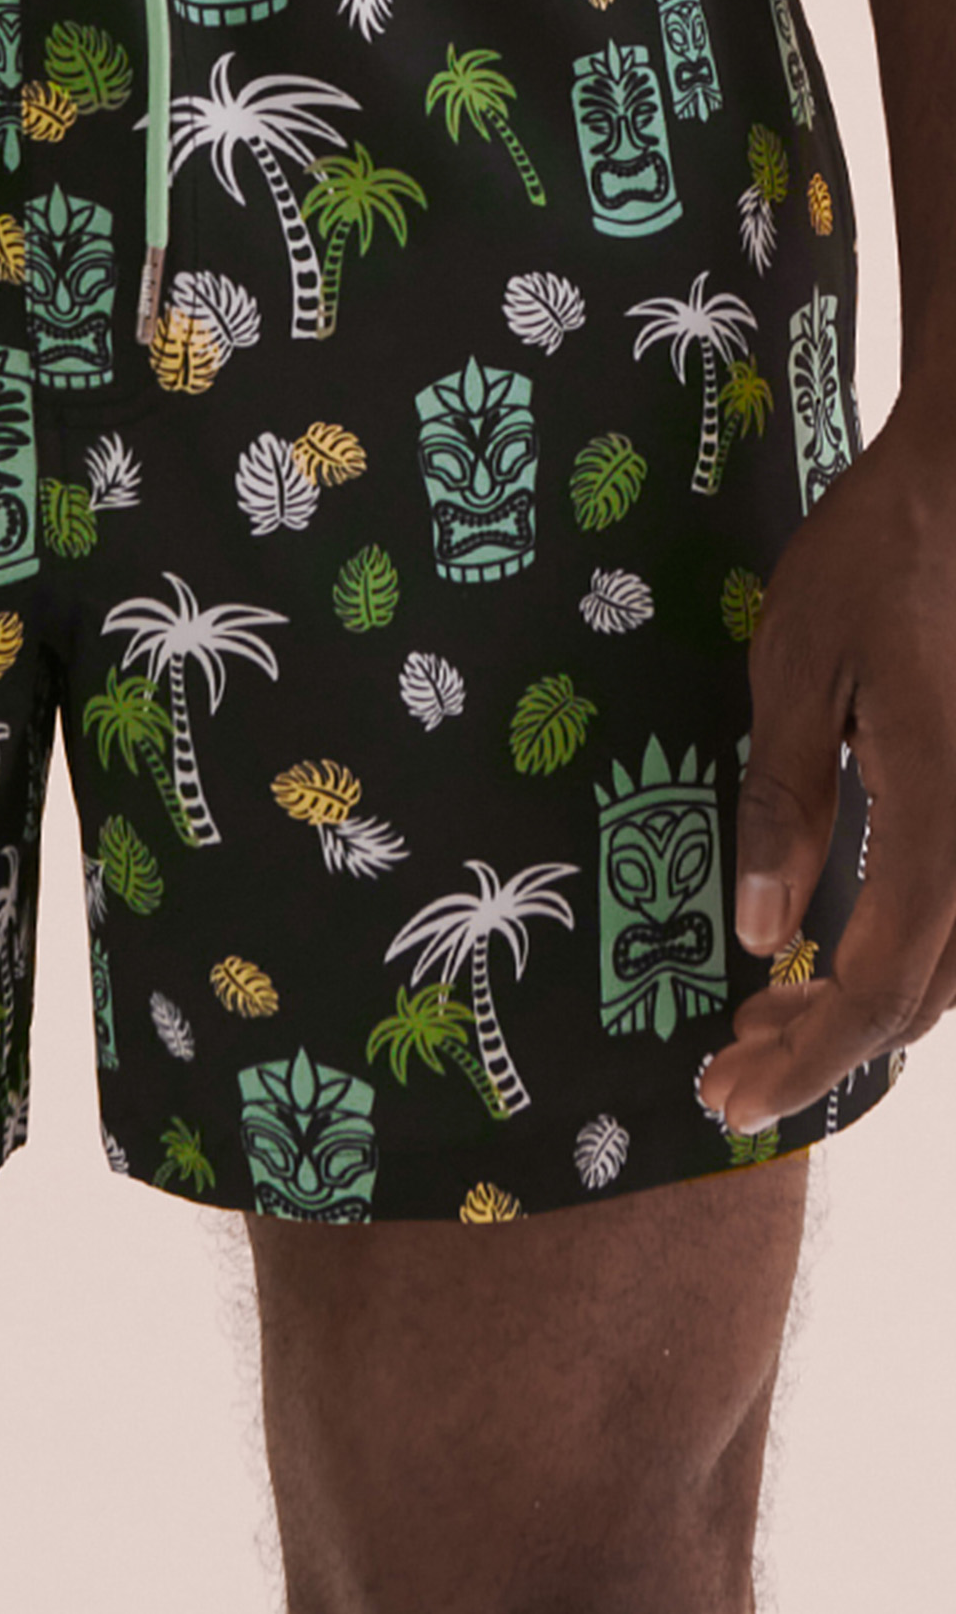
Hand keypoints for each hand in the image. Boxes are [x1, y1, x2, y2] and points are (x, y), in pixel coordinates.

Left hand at [699, 383, 955, 1135]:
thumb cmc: (879, 561)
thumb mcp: (797, 671)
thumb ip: (785, 806)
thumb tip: (765, 936)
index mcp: (943, 818)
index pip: (881, 986)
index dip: (806, 1058)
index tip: (728, 1097)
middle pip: (923, 996)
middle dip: (820, 1048)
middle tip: (724, 1069)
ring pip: (955, 964)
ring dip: (861, 1007)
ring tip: (764, 1021)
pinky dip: (901, 952)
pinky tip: (833, 947)